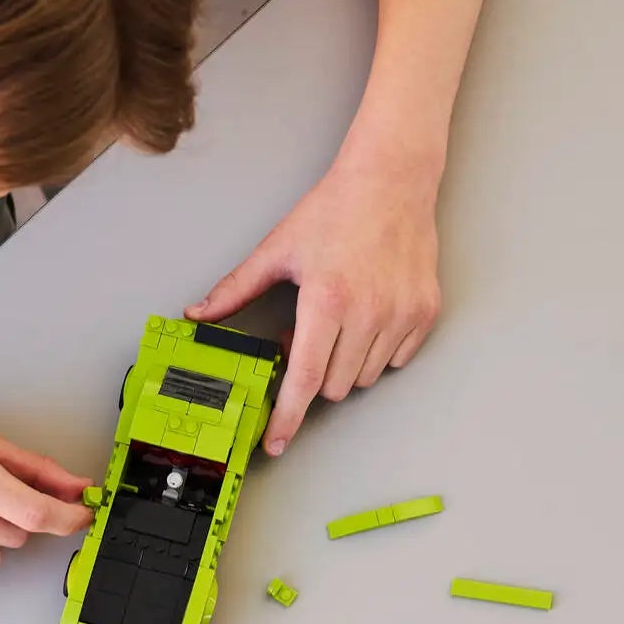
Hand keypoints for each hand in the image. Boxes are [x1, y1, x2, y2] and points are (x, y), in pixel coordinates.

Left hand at [185, 143, 442, 456]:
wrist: (391, 181)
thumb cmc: (335, 211)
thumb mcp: (278, 249)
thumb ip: (236, 288)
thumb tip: (198, 313)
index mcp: (326, 300)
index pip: (303, 378)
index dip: (287, 417)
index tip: (276, 443)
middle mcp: (368, 313)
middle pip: (331, 386)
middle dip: (314, 371)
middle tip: (309, 330)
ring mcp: (401, 315)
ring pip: (362, 377)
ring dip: (344, 362)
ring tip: (340, 317)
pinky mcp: (424, 314)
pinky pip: (394, 360)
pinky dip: (376, 349)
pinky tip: (369, 313)